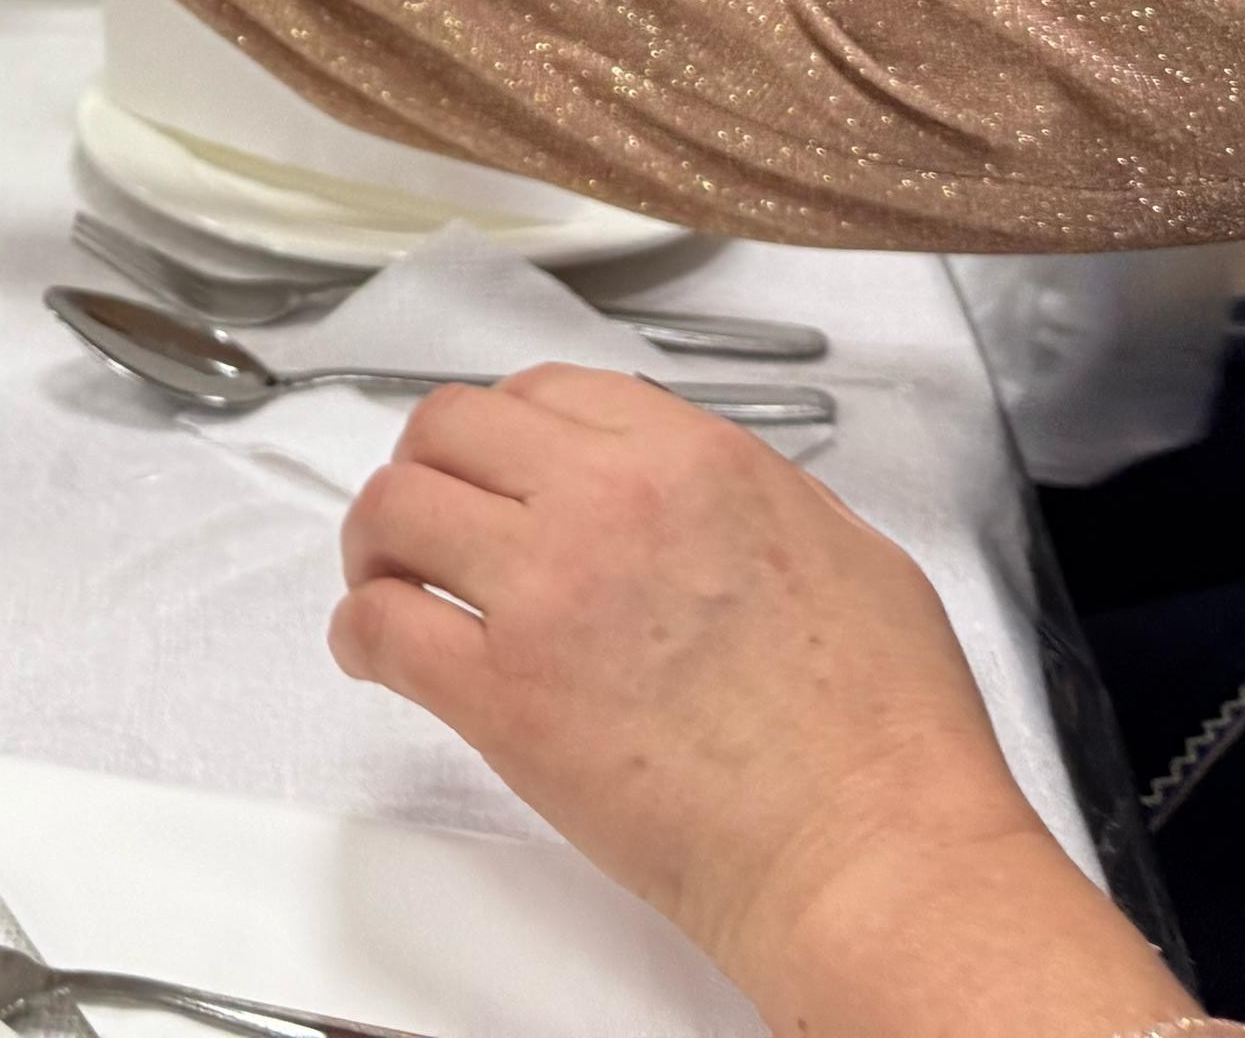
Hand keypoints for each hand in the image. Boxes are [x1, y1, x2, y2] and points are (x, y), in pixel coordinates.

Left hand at [331, 371, 1185, 1031]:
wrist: (867, 853)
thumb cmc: (883, 734)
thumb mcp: (849, 550)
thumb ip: (753, 498)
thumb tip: (701, 496)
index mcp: (694, 459)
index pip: (549, 391)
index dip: (509, 427)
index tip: (497, 464)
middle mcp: (607, 503)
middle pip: (451, 428)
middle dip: (428, 464)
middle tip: (428, 513)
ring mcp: (546, 594)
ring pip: (396, 510)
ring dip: (379, 541)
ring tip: (389, 578)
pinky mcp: (503, 695)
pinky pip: (381, 627)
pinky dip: (360, 631)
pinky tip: (376, 651)